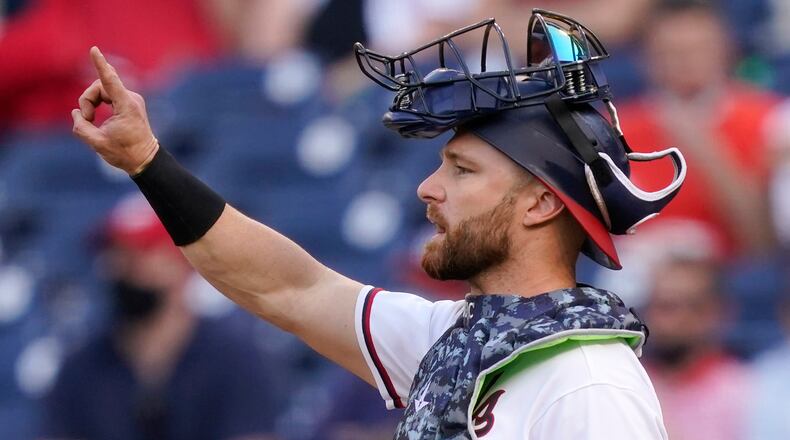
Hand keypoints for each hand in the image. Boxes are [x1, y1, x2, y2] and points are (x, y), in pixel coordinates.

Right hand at [72, 47, 158, 174]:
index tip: (94, 50)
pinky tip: (93, 114)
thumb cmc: (124, 153)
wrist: (145, 159)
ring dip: (91, 103)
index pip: (110, 81)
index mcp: (126, 106)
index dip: (100, 64)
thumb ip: (81, 126)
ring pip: (102, 90)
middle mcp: (131, 98)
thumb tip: (77, 112)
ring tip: (90, 121)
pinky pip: (108, 94)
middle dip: (87, 100)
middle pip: (100, 87)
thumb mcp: (97, 142)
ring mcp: (131, 99)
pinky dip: (98, 103)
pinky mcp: (129, 102)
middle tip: (86, 120)